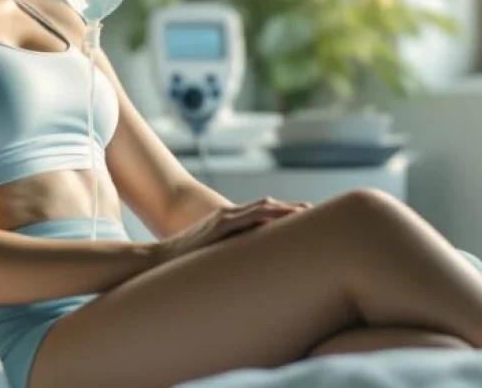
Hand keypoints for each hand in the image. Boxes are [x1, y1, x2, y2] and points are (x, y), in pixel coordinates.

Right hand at [155, 197, 313, 265]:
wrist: (157, 259)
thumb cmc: (185, 264)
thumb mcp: (214, 258)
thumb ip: (233, 258)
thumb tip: (253, 273)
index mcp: (232, 222)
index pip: (267, 214)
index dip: (290, 215)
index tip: (313, 220)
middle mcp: (230, 215)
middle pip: (271, 208)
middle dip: (296, 210)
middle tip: (323, 214)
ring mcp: (225, 219)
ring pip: (264, 208)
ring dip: (287, 209)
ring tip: (310, 213)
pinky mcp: (219, 226)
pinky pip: (248, 216)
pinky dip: (267, 215)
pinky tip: (283, 217)